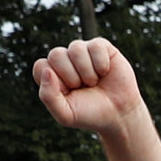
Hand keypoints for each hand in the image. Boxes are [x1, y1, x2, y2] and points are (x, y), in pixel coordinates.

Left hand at [31, 38, 145, 133]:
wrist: (119, 115)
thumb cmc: (90, 114)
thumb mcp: (66, 115)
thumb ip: (48, 97)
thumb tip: (47, 71)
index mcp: (52, 75)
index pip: (41, 66)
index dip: (54, 82)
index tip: (68, 93)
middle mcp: (65, 60)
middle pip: (55, 54)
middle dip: (71, 76)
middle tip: (83, 88)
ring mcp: (83, 51)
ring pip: (75, 48)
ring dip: (87, 71)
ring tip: (94, 82)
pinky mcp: (101, 47)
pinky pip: (95, 46)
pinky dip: (101, 64)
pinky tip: (104, 72)